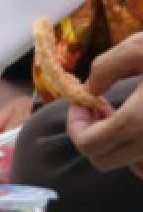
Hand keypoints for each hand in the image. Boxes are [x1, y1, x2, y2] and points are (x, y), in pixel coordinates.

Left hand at [68, 32, 142, 175]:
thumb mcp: (139, 48)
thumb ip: (106, 68)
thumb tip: (89, 89)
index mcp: (138, 120)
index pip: (88, 144)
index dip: (75, 124)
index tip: (82, 101)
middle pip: (103, 159)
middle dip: (89, 133)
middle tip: (96, 105)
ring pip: (126, 164)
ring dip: (112, 143)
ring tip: (117, 111)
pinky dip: (136, 149)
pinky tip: (139, 121)